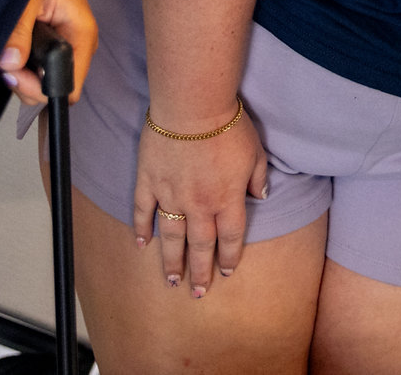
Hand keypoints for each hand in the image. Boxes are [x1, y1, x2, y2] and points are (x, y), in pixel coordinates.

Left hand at [0, 0, 97, 105]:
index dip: (41, 88)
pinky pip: (36, 62)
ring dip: (19, 70)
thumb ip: (19, 31)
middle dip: (26, 81)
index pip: (71, 86)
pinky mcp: (48, 37)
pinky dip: (18, 61)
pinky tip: (8, 46)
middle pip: (55, 86)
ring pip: (42, 76)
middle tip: (3, 62)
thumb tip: (10, 64)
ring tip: (4, 48)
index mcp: (80, 33)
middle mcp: (75, 42)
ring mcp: (62, 41)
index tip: (13, 73)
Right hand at [133, 106, 269, 297]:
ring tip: (172, 280)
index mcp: (228, 199)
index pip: (230, 238)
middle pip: (200, 245)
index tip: (226, 272)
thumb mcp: (255, 152)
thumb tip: (259, 196)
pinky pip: (143, 212)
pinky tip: (141, 245)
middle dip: (200, 271)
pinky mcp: (149, 182)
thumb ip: (257, 177)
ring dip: (171, 261)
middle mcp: (199, 204)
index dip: (229, 257)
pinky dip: (142, 230)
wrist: (193, 106)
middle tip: (197, 293)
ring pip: (172, 237)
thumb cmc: (228, 126)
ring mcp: (171, 195)